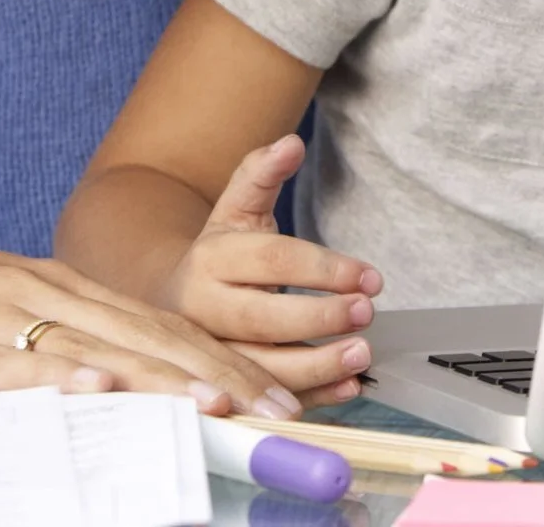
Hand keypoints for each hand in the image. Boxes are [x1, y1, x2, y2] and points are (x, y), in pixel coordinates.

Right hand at [0, 208, 302, 417]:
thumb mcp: (0, 315)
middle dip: (221, 376)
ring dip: (162, 378)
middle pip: (150, 338)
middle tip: (281, 412)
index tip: (279, 399)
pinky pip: (10, 365)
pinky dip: (57, 379)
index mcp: (63, 288)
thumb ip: (55, 348)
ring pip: (97, 349)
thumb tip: (112, 395)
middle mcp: (46, 293)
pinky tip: (95, 391)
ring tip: (219, 404)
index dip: (225, 362)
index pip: (163, 328)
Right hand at [163, 135, 383, 406]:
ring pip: (264, 368)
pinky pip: (269, 400)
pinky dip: (313, 398)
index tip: (369, 276)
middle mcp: (203, 310)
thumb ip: (261, 173)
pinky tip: (349, 387)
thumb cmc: (220, 253)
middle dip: (320, 318)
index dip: (323, 267)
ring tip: (362, 353)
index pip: (271, 260)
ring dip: (319, 366)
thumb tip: (292, 143)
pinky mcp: (225, 390)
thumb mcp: (234, 208)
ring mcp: (211, 356)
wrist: (173, 301)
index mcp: (210, 259)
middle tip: (366, 312)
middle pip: (264, 319)